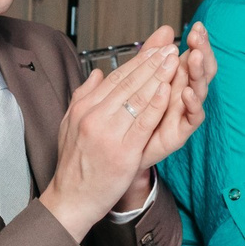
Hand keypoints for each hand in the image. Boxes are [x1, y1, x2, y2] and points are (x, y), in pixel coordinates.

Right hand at [40, 34, 175, 239]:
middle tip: (170, 46)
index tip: (155, 48)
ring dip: (159, 76)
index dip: (138, 61)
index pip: (115, 78)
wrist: (71, 199)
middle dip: (152, 62)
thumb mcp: (70, 124)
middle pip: (128, 83)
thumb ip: (84, 96)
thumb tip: (98, 74)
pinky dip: (156, 105)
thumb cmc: (74, 165)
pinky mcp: (123, 152)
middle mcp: (94, 117)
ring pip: (138, 98)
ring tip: (174, 60)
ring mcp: (109, 133)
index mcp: (84, 108)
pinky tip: (168, 90)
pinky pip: (143, 123)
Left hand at [138, 23, 213, 171]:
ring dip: (198, 72)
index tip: (197, 27)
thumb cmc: (135, 115)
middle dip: (202, 52)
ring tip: (195, 57)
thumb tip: (166, 29)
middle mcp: (185, 93)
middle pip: (202, 70)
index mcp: (178, 79)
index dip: (198, 42)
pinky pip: (193, 117)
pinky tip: (186, 91)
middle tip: (198, 37)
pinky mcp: (182, 131)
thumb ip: (152, 55)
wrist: (123, 150)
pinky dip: (192, 104)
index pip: (195, 56)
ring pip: (199, 89)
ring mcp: (185, 112)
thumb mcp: (140, 79)